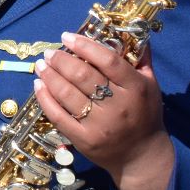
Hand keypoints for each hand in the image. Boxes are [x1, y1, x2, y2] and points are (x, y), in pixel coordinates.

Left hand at [34, 31, 173, 189]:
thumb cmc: (145, 115)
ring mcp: (100, 125)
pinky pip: (59, 116)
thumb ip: (140, 60)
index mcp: (135, 89)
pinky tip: (38, 85)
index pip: (108, 60)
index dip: (84, 45)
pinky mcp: (85, 139)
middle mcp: (118, 106)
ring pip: (67, 94)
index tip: (66, 36)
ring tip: (41, 65)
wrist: (142, 156)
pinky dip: (45, 98)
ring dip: (50, 76)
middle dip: (61, 60)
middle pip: (82, 76)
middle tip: (50, 52)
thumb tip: (132, 33)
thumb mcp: (150, 86)